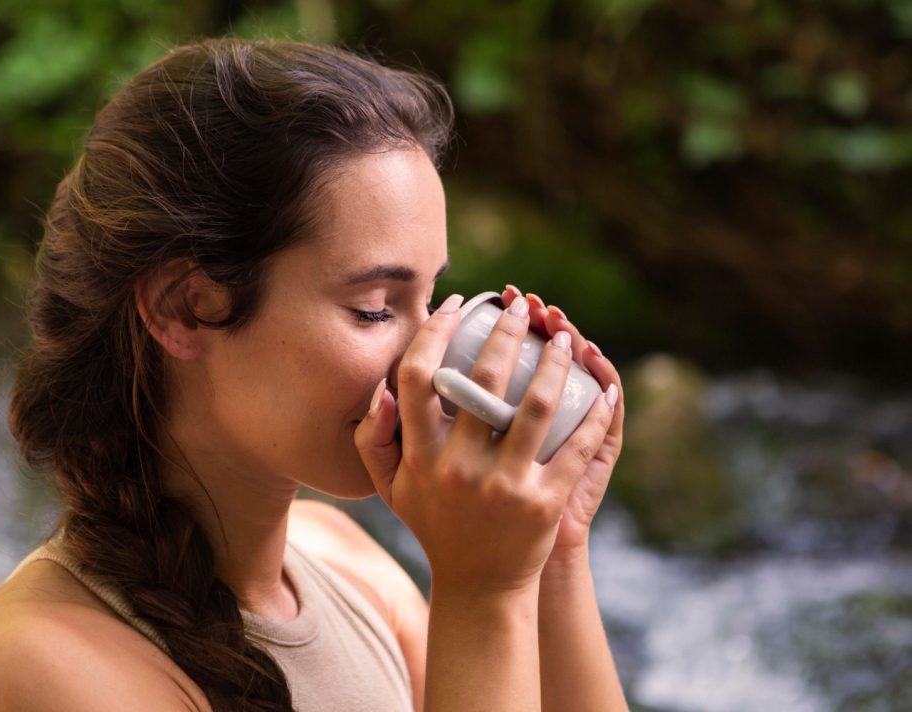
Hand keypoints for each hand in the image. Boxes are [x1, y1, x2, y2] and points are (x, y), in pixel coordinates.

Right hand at [354, 294, 616, 594]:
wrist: (479, 587)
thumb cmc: (435, 525)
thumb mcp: (391, 488)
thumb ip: (373, 439)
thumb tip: (380, 389)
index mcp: (419, 457)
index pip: (418, 376)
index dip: (436, 330)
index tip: (457, 305)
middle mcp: (458, 467)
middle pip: (484, 378)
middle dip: (506, 330)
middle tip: (520, 306)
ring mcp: (504, 485)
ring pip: (536, 405)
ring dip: (555, 361)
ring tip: (563, 336)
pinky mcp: (545, 503)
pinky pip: (576, 446)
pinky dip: (593, 414)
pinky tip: (600, 388)